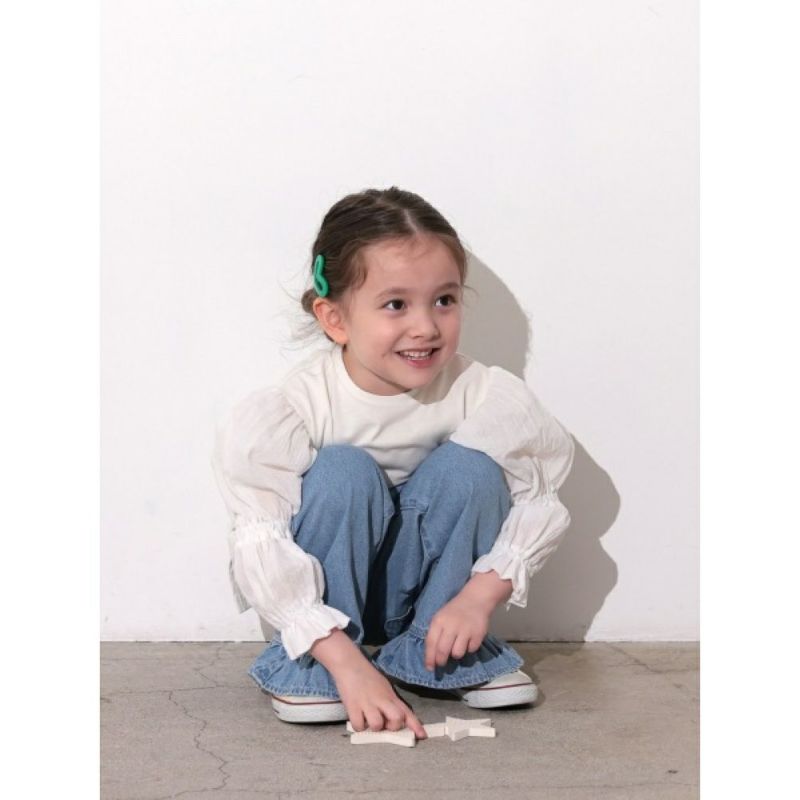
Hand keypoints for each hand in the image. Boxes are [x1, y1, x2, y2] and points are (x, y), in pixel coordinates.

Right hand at [309, 629, 426, 737]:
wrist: (349, 663)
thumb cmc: (367, 676)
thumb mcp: (384, 687)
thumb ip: (391, 702)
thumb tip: (397, 719)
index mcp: (390, 695)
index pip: (406, 711)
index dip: (415, 725)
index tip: (422, 736)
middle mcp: (381, 699)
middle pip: (396, 719)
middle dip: (392, 726)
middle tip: (384, 723)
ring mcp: (367, 703)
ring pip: (377, 725)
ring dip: (372, 727)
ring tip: (367, 718)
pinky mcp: (353, 706)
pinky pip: (359, 725)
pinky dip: (358, 726)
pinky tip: (357, 717)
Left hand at [424, 591, 493, 670]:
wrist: (475, 599)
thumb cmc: (454, 611)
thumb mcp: (440, 618)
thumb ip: (436, 634)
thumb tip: (432, 656)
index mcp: (439, 621)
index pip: (431, 643)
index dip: (429, 658)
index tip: (429, 668)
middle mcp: (451, 626)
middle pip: (443, 651)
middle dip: (441, 661)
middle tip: (441, 664)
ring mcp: (465, 630)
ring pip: (457, 653)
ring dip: (456, 654)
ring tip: (458, 646)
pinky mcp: (478, 634)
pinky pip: (471, 650)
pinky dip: (469, 648)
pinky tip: (469, 640)